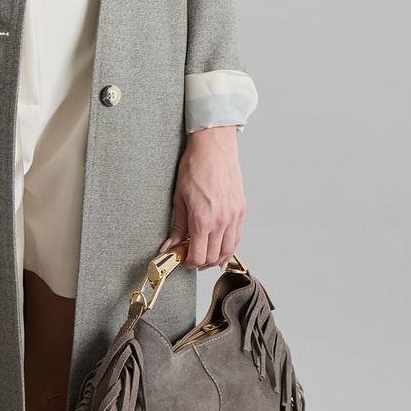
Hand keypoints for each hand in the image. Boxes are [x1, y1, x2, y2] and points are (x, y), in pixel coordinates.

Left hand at [158, 126, 246, 269]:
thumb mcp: (179, 197)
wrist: (214, 147)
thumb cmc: (195, 166)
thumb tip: (170, 245)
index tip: (182, 259)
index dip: (188, 262)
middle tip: (190, 256)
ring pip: (227, 251)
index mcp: (202, 219)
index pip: (198, 256)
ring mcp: (233, 216)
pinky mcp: (241, 210)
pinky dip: (228, 246)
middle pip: (213, 257)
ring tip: (204, 253)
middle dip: (200, 262)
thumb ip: (177, 226)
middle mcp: (221, 221)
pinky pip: (237, 237)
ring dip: (215, 257)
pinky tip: (219, 246)